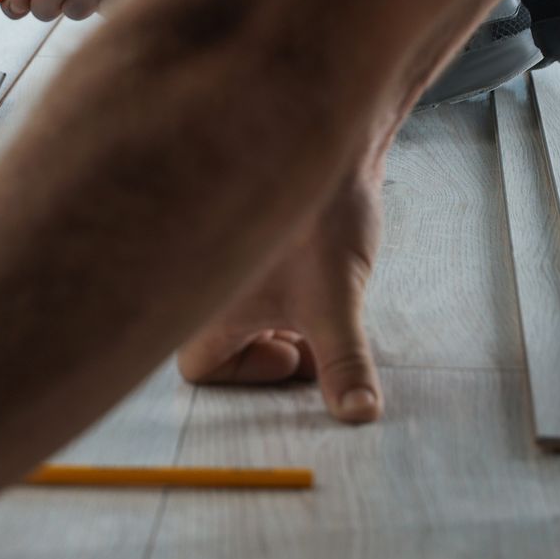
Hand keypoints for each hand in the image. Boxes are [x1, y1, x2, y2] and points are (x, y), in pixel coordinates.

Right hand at [176, 153, 385, 423]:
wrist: (336, 143)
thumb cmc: (322, 218)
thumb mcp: (337, 303)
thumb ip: (345, 364)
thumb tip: (359, 415)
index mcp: (210, 306)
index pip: (200, 370)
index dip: (250, 376)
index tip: (297, 354)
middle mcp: (209, 284)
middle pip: (224, 343)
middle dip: (273, 348)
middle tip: (314, 336)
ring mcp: (231, 259)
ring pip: (243, 311)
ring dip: (283, 319)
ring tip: (323, 302)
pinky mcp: (255, 240)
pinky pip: (256, 281)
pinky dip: (289, 289)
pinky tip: (322, 272)